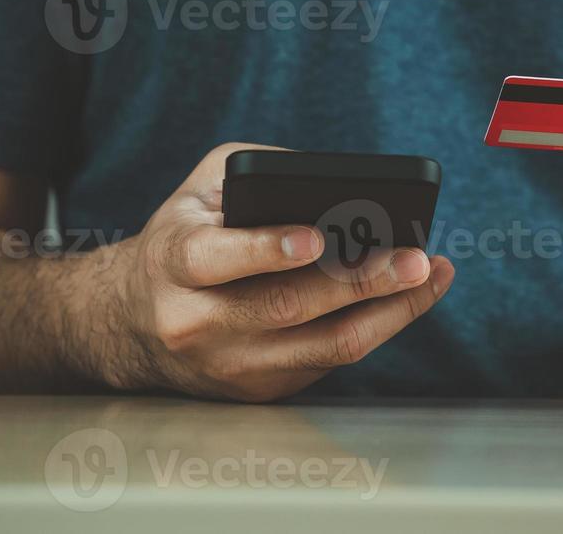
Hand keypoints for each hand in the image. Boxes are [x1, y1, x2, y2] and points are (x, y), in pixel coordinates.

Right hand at [95, 143, 454, 401]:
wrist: (132, 322)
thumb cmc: (181, 238)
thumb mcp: (197, 190)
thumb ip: (256, 172)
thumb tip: (331, 180)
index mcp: (173, 263)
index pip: (216, 258)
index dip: (268, 248)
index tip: (318, 236)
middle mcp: (196, 323)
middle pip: (287, 307)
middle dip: (360, 280)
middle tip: (414, 258)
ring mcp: (230, 365)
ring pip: (323, 347)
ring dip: (389, 313)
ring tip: (430, 277)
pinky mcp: (260, 390)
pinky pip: (329, 362)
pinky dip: (377, 328)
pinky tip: (409, 299)